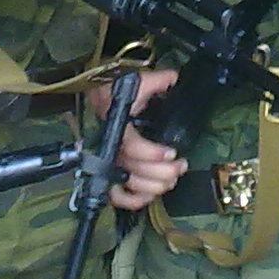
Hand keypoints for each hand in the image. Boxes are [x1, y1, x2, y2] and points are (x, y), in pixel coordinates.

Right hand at [104, 68, 183, 210]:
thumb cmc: (116, 88)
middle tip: (180, 166)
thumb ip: (155, 80)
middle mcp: (112, 146)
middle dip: (161, 172)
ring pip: (128, 183)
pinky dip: (132, 200)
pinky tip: (149, 196)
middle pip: (133, 169)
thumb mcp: (135, 80)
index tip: (172, 152)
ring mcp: (110, 159)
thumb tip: (173, 78)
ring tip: (172, 179)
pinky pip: (116, 194)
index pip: (131, 146)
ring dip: (152, 187)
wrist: (98, 92)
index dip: (152, 153)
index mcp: (117, 125)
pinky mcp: (111, 169)